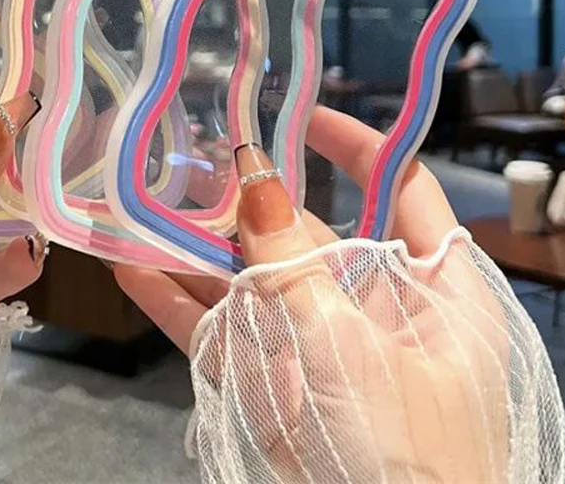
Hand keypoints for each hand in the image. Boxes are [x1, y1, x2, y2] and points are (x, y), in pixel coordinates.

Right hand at [114, 107, 563, 482]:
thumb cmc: (403, 450)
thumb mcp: (349, 347)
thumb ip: (291, 261)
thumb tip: (253, 176)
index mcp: (434, 291)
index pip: (402, 192)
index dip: (359, 147)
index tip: (300, 115)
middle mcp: (374, 310)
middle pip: (309, 233)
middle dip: (247, 198)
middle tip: (185, 157)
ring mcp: (318, 348)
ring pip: (254, 281)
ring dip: (198, 247)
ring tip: (141, 201)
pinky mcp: (275, 387)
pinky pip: (225, 334)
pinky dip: (178, 304)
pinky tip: (130, 267)